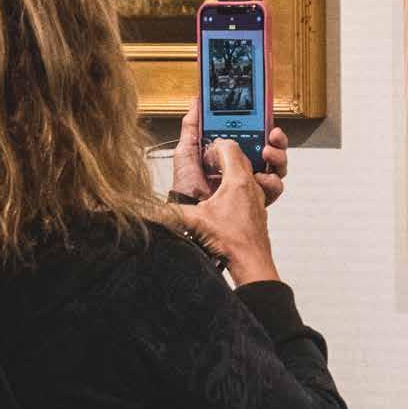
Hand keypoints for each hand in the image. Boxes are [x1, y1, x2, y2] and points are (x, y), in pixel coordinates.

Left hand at [171, 100, 288, 205]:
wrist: (189, 212)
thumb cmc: (186, 186)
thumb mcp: (187, 150)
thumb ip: (193, 125)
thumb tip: (197, 100)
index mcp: (231, 153)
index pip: (254, 135)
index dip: (263, 125)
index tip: (265, 115)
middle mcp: (244, 167)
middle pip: (270, 148)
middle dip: (277, 140)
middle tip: (273, 135)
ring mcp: (252, 183)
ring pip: (276, 166)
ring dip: (278, 157)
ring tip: (268, 153)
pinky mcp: (257, 200)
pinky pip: (274, 188)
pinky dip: (273, 182)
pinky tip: (262, 178)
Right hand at [180, 139, 279, 285]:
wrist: (252, 261)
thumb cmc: (233, 242)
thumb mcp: (196, 222)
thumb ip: (170, 213)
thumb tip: (149, 209)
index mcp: (237, 181)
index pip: (229, 147)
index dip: (214, 147)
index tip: (204, 155)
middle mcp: (251, 186)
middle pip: (240, 158)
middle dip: (222, 157)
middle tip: (208, 164)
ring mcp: (257, 197)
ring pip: (247, 173)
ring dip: (232, 173)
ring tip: (216, 182)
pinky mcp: (258, 210)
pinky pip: (250, 190)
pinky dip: (238, 189)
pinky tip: (225, 203)